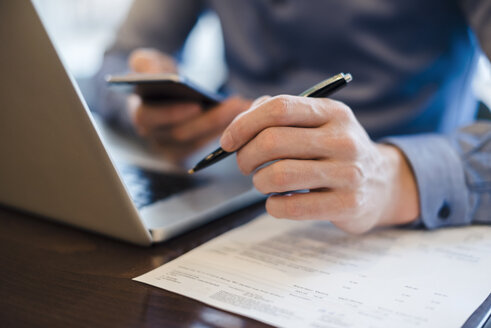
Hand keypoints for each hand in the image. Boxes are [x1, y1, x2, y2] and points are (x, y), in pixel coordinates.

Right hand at [127, 48, 250, 161]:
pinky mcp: (185, 153)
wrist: (169, 92)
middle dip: (208, 119)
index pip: (148, 118)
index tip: (196, 104)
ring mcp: (168, 147)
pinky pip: (205, 146)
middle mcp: (152, 135)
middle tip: (232, 104)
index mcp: (140, 111)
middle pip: (179, 133)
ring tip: (242, 106)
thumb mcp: (150, 62)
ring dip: (221, 124)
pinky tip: (241, 115)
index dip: (171, 113)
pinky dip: (223, 130)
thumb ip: (146, 63)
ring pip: (197, 141)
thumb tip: (154, 73)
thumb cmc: (159, 75)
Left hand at [220, 95, 419, 233]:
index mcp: (332, 112)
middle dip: (245, 156)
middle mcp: (342, 139)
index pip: (280, 108)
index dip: (244, 124)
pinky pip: (293, 206)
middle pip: (273, 141)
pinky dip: (272, 206)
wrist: (382, 184)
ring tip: (262, 183)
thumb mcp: (319, 123)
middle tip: (244, 165)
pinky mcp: (347, 204)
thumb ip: (281, 114)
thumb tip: (242, 119)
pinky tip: (275, 202)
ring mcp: (348, 173)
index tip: (227, 141)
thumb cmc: (335, 151)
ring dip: (258, 182)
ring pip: (279, 175)